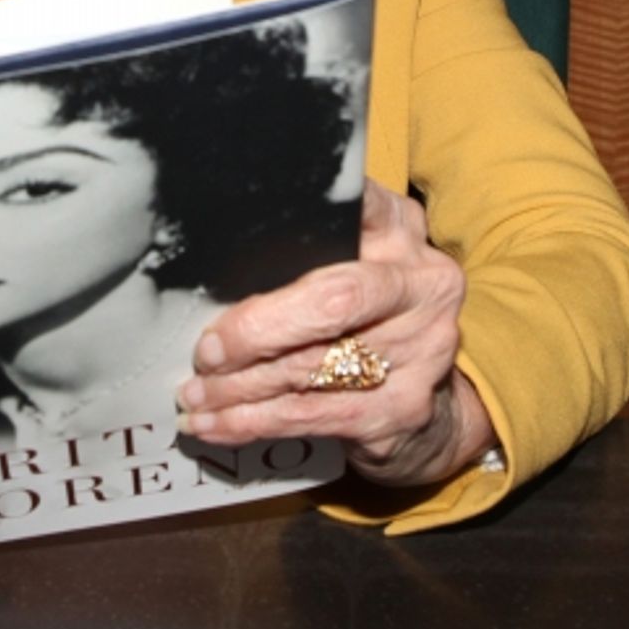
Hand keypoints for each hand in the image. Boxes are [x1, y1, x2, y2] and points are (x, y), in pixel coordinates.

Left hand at [176, 179, 496, 487]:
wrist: (435, 403)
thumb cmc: (363, 314)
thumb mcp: (351, 261)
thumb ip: (305, 250)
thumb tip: (205, 266)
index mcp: (400, 228)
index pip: (354, 203)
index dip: (300, 213)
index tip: (238, 227)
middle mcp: (421, 284)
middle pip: (330, 302)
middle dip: (256, 330)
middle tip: (205, 350)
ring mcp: (421, 350)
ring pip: (310, 367)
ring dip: (239, 387)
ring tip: (192, 394)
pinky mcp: (404, 409)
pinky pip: (311, 415)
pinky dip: (251, 422)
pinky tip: (212, 424)